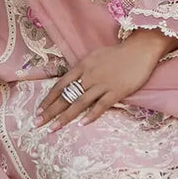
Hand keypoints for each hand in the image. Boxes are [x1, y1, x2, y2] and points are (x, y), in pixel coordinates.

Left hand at [37, 30, 177, 130]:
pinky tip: (82, 124)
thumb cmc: (118, 53)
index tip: (38, 111)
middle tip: (37, 124)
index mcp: (82, 66)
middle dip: (50, 111)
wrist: (140, 49)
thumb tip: (72, 82)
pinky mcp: (117, 91)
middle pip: (66, 96)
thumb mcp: (94, 57)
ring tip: (53, 128)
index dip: (49, 99)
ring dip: (65, 117)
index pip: (60, 85)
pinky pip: (101, 105)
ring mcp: (103, 84)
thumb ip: (83, 70)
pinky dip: (91, 115)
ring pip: (80, 103)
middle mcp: (89, 76)